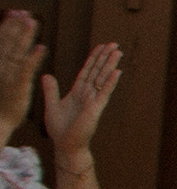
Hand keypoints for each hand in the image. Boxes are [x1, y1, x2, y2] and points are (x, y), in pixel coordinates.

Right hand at [0, 12, 37, 147]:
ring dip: (25, 37)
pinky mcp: (17, 86)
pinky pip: (26, 70)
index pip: (4, 40)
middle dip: (17, 26)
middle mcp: (1, 67)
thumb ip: (8, 59)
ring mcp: (8, 76)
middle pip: (9, 42)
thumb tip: (14, 46)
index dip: (10, 25)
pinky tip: (41, 48)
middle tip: (25, 11)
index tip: (17, 11)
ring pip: (17, 52)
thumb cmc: (2, 99)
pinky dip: (33, 58)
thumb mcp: (3, 76)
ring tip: (32, 22)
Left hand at [42, 44, 120, 169]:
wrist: (66, 145)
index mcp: (78, 92)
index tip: (100, 47)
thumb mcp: (52, 105)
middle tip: (114, 44)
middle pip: (97, 71)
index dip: (94, 58)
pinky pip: (104, 92)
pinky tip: (117, 71)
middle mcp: (87, 94)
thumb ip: (51, 90)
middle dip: (105, 57)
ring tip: (118, 52)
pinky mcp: (95, 108)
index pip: (87, 71)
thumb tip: (46, 75)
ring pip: (103, 78)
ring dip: (110, 65)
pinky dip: (110, 82)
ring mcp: (93, 100)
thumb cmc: (60, 129)